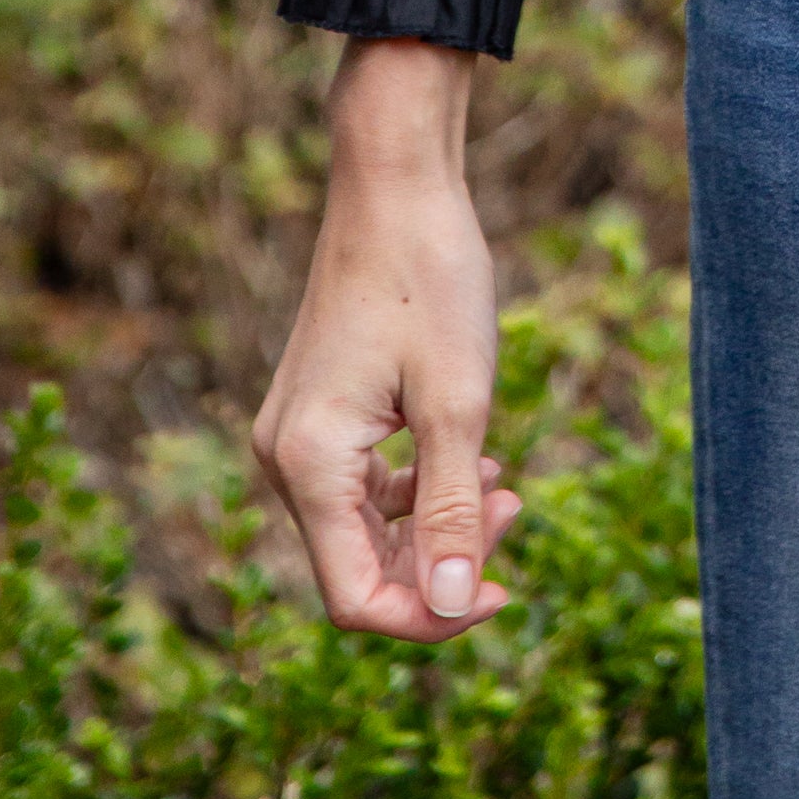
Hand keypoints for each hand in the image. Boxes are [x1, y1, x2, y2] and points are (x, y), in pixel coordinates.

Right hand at [252, 37, 520, 639]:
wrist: (396, 181)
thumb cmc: (429, 278)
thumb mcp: (457, 400)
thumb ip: (453, 511)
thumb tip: (458, 608)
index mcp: (308, 465)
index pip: (356, 599)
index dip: (431, 616)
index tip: (505, 591)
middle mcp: (284, 460)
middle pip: (359, 569)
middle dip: (442, 561)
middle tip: (514, 508)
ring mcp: (295, 436)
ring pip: (364, 530)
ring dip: (436, 525)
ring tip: (505, 484)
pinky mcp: (317, 413)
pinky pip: (362, 488)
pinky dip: (417, 491)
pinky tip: (476, 459)